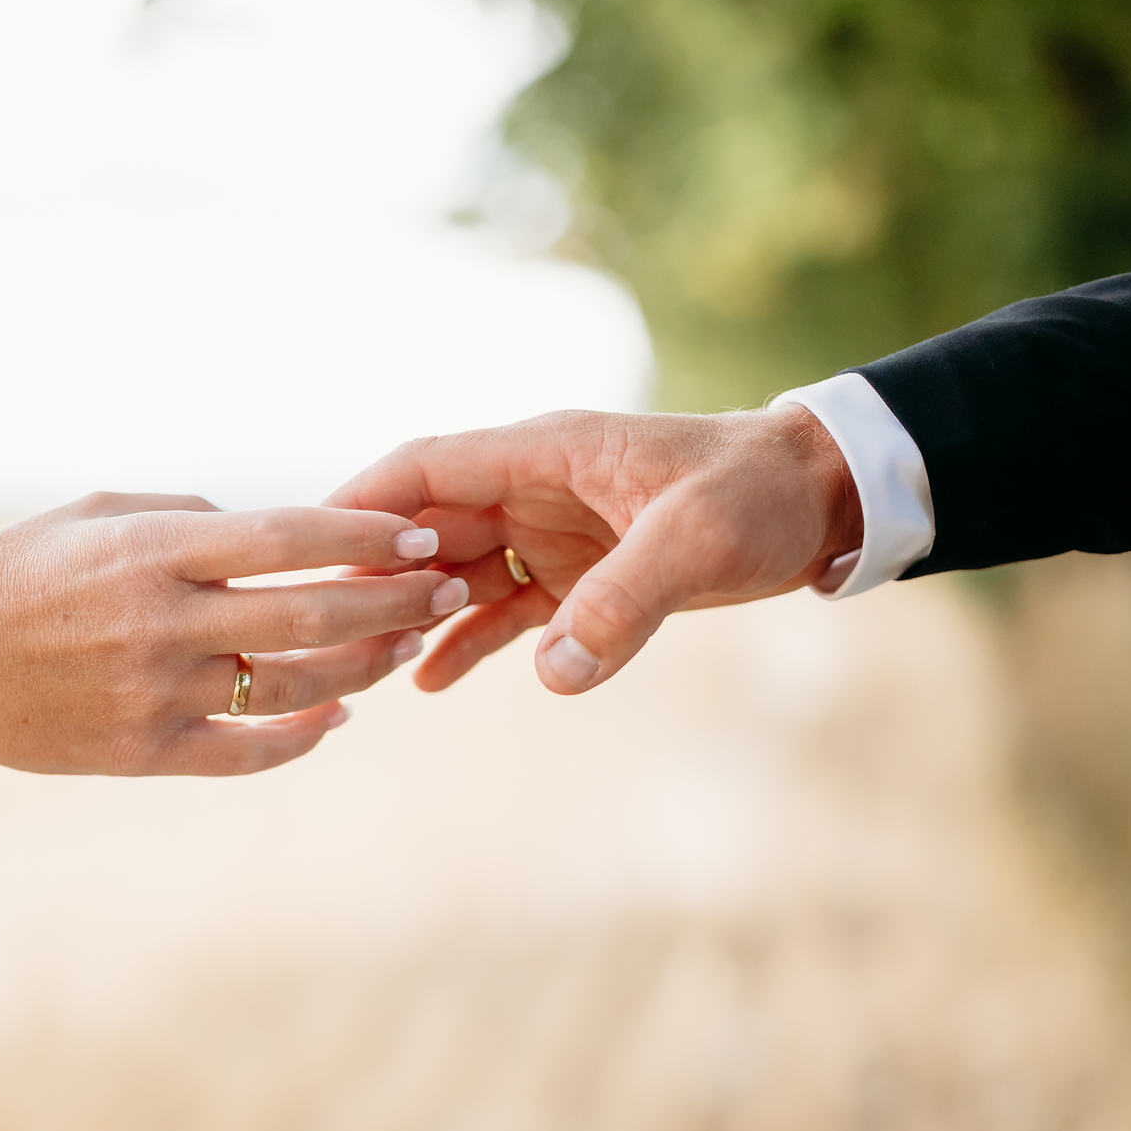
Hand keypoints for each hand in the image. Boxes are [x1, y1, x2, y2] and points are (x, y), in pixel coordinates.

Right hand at [0, 493, 462, 775]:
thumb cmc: (21, 570)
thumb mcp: (100, 512)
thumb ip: (193, 517)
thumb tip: (281, 533)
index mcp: (152, 550)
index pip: (285, 536)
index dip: (361, 534)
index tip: (418, 532)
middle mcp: (161, 621)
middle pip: (311, 612)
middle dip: (393, 600)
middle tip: (446, 587)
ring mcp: (154, 694)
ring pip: (294, 684)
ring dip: (365, 663)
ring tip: (407, 642)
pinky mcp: (142, 754)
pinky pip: (249, 751)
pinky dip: (305, 733)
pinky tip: (339, 711)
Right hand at [325, 408, 859, 694]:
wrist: (821, 501)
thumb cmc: (758, 494)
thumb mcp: (696, 542)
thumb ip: (623, 603)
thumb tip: (555, 672)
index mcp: (548, 450)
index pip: (427, 468)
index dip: (362, 502)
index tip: (308, 545)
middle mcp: (536, 487)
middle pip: (429, 525)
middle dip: (378, 574)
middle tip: (328, 631)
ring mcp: (553, 530)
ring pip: (460, 571)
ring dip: (418, 611)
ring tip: (370, 666)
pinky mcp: (581, 573)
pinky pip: (507, 608)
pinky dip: (468, 640)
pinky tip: (429, 679)